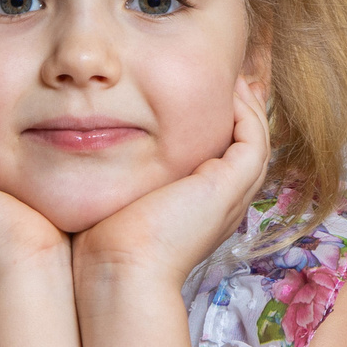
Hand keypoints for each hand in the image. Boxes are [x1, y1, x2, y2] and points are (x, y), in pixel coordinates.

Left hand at [73, 80, 269, 284]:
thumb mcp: (119, 198)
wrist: (118, 269)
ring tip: (229, 76)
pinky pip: (254, 139)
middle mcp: (224, 202)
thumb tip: (90, 149)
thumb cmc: (105, 243)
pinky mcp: (230, 186)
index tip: (199, 94)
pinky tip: (225, 91)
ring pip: (257, 139)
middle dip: (239, 109)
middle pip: (247, 146)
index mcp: (202, 207)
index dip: (220, 123)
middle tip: (224, 76)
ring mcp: (232, 195)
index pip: (225, 157)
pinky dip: (246, 112)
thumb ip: (120, 175)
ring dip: (246, 105)